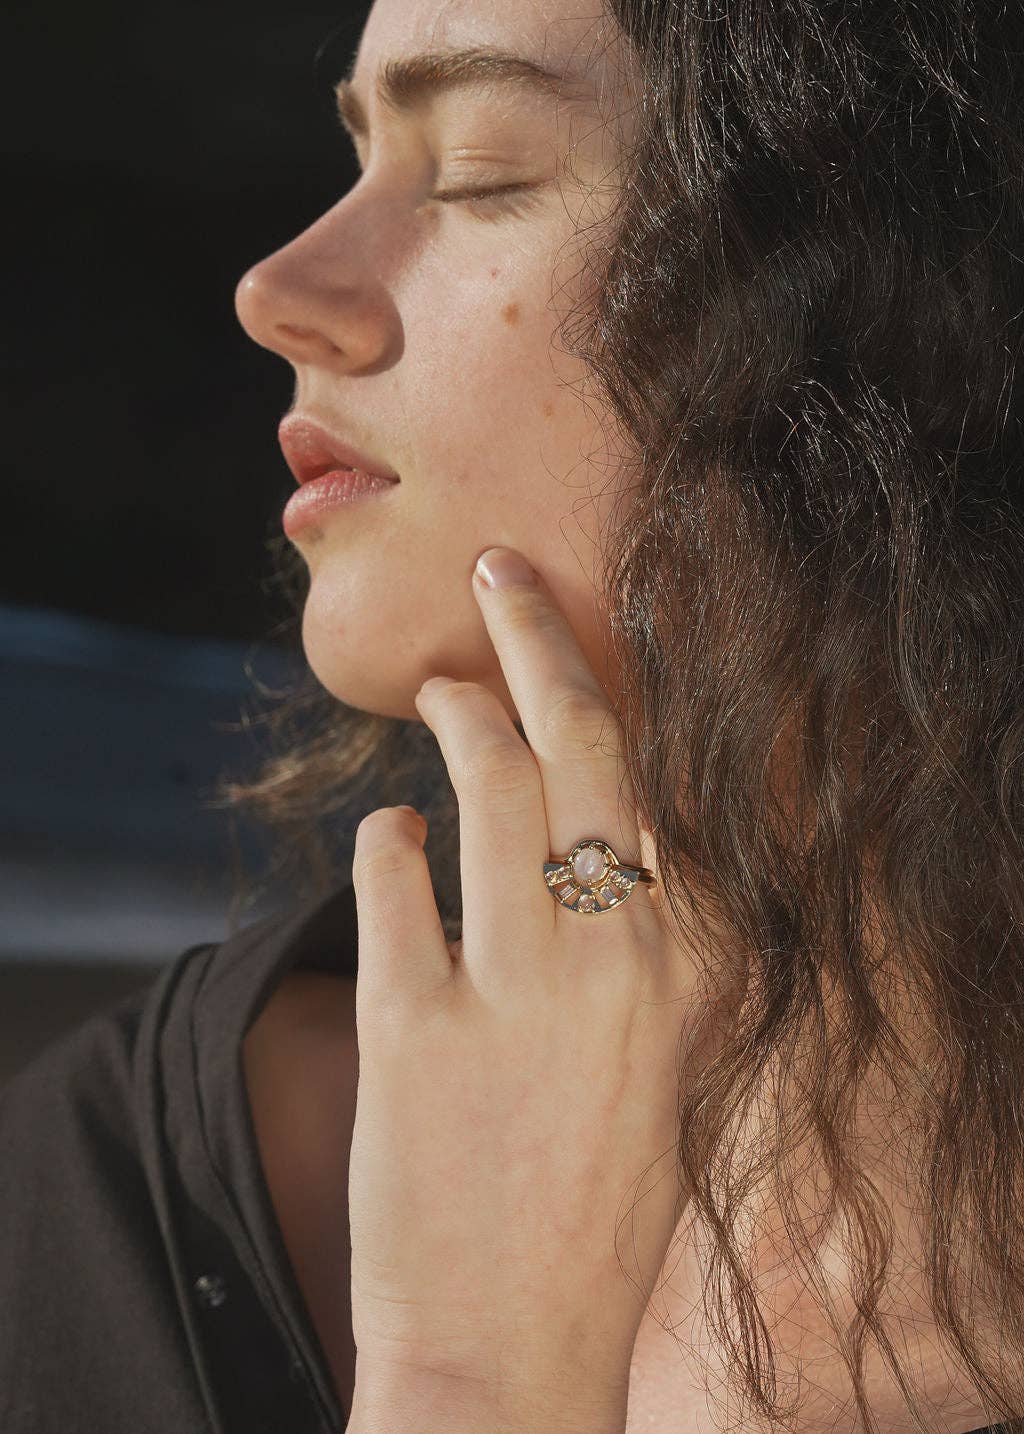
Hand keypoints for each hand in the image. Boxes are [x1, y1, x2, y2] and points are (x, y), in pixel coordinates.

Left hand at [347, 546, 708, 1429]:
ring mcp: (513, 983)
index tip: (587, 631)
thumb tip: (621, 852)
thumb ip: (654, 961)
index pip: (660, 782)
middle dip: (533, 634)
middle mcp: (615, 955)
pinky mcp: (412, 1020)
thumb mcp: (666, 1077)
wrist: (507, 1351)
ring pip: (483, 777)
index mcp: (689, 968)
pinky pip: (391, 875)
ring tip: (437, 686)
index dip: (618, 685)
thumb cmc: (596, 1217)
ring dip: (455, 711)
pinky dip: (384, 837)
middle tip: (498, 572)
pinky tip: (388, 833)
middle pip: (578, 741)